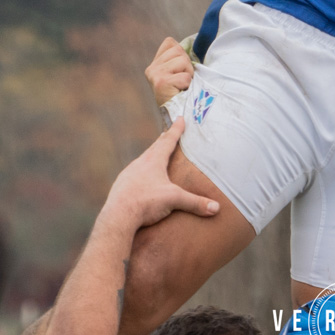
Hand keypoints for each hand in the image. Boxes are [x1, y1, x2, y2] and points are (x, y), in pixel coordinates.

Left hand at [102, 119, 219, 227]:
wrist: (118, 216)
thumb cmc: (146, 202)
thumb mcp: (174, 200)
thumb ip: (195, 203)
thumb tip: (216, 208)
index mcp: (154, 161)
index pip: (168, 141)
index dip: (176, 130)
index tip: (180, 119)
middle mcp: (140, 163)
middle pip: (154, 147)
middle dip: (163, 140)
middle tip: (167, 133)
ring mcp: (128, 174)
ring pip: (142, 160)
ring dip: (150, 155)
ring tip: (155, 155)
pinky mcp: (121, 186)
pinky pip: (133, 174)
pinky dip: (140, 171)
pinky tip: (141, 179)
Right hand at [144, 36, 194, 106]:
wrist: (177, 116)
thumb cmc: (182, 94)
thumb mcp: (179, 73)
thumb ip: (180, 58)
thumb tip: (197, 41)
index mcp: (154, 65)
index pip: (170, 42)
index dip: (181, 53)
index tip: (181, 70)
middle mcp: (152, 69)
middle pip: (178, 49)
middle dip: (187, 64)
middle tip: (183, 80)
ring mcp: (155, 75)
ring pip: (183, 60)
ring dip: (188, 74)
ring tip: (182, 86)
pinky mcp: (161, 82)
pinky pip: (185, 76)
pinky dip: (188, 84)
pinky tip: (181, 91)